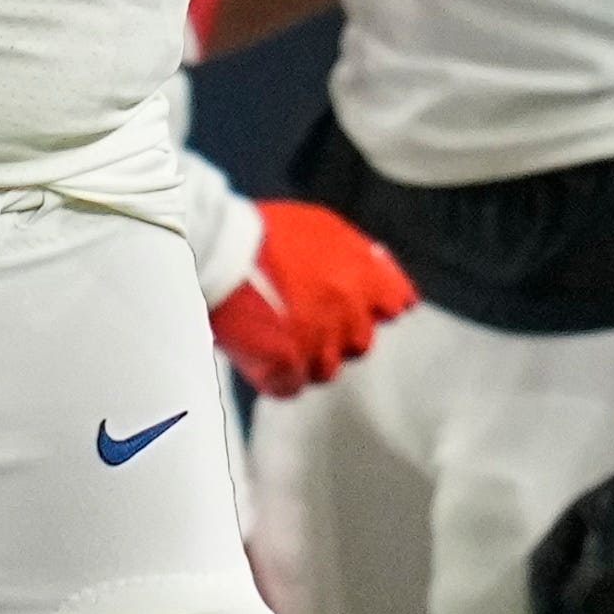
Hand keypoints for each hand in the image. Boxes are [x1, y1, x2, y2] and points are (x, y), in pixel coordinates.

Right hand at [209, 197, 417, 398]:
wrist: (217, 247)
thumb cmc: (264, 232)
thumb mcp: (322, 226)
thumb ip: (357, 254)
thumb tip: (378, 266)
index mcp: (365, 276)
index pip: (396, 303)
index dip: (376, 306)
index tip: (360, 307)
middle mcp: (351, 313)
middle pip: (359, 343)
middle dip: (336, 335)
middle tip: (301, 318)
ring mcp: (321, 343)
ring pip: (326, 370)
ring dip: (305, 358)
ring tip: (273, 335)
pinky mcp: (286, 365)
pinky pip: (290, 386)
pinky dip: (277, 377)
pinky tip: (259, 357)